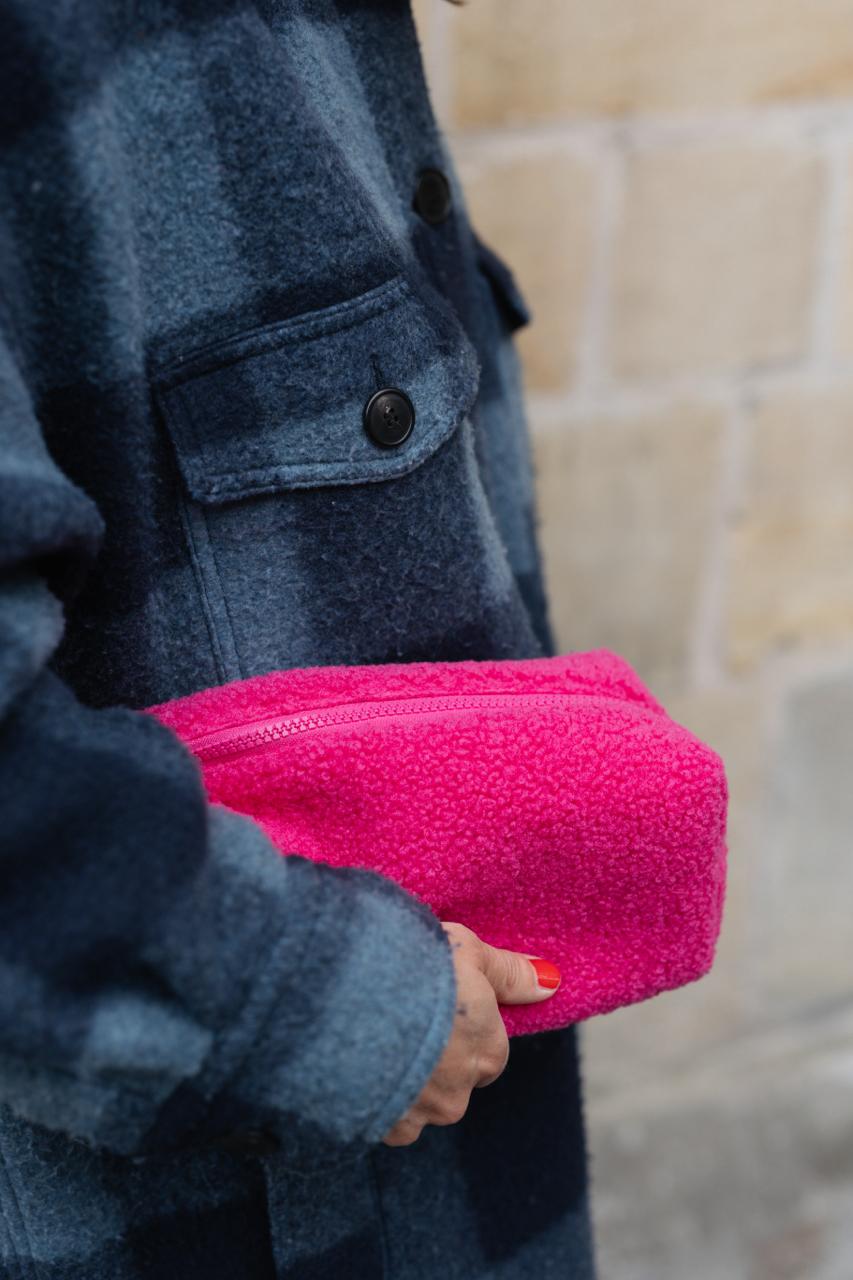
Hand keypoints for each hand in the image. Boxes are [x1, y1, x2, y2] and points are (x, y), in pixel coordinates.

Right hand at [381, 921, 560, 1146]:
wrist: (349, 997)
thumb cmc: (416, 967)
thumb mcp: (467, 951)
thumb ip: (508, 972)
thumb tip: (550, 981)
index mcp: (488, 1052)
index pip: (488, 1051)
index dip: (462, 1028)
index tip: (437, 1005)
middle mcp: (460, 1092)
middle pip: (454, 1081)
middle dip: (435, 1059)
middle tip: (404, 1018)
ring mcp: (420, 1113)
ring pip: (420, 1104)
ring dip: (405, 1082)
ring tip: (376, 1039)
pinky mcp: (380, 1126)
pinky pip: (386, 1122)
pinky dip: (377, 1100)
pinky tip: (359, 1067)